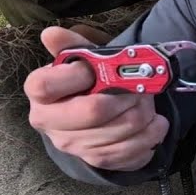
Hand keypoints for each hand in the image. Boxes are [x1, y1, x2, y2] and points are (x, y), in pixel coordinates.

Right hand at [25, 26, 168, 171]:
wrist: (91, 117)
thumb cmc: (87, 82)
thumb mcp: (81, 59)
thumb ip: (71, 46)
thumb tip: (51, 33)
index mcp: (40, 94)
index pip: (47, 85)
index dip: (80, 75)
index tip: (100, 70)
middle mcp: (50, 123)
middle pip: (93, 111)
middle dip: (125, 96)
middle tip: (140, 88)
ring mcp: (73, 146)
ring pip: (118, 132)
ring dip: (143, 114)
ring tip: (149, 103)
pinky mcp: (95, 160)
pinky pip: (128, 152)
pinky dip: (150, 135)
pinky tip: (155, 124)